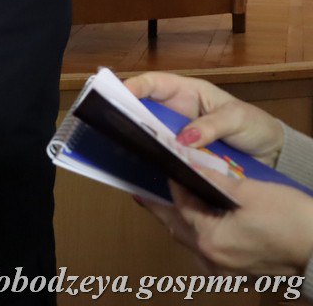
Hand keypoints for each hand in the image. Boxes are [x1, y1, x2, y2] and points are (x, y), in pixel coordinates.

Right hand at [124, 72, 284, 163]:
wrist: (271, 154)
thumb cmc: (254, 125)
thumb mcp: (236, 119)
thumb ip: (211, 126)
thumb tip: (182, 139)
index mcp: (187, 92)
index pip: (154, 83)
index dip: (135, 86)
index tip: (119, 94)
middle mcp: (176, 111)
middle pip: (145, 108)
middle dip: (128, 114)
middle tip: (111, 123)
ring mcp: (177, 134)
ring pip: (151, 133)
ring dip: (140, 139)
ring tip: (122, 146)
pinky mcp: (182, 155)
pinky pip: (163, 155)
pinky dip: (155, 159)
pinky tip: (145, 165)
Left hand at [138, 173, 312, 274]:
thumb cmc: (290, 220)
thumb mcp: (249, 192)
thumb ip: (213, 179)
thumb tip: (188, 164)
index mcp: (208, 239)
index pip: (179, 205)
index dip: (173, 183)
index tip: (163, 166)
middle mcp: (210, 258)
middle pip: (176, 227)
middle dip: (161, 207)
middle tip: (144, 188)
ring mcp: (223, 268)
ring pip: (190, 239)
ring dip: (179, 219)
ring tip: (167, 199)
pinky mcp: (236, 270)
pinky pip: (206, 247)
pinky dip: (198, 230)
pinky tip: (197, 217)